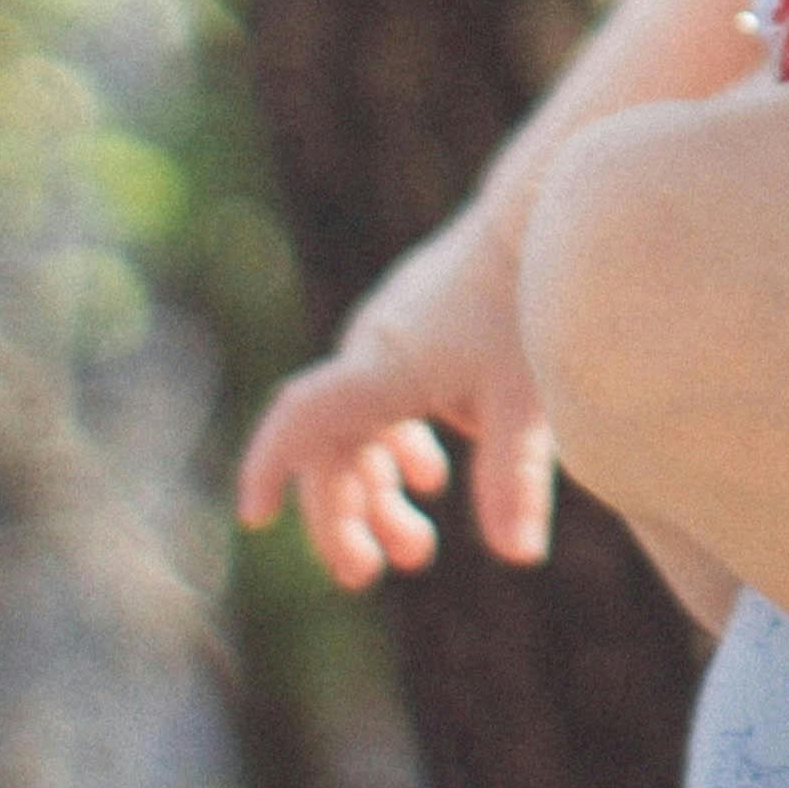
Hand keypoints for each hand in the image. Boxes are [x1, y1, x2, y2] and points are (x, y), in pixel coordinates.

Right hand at [233, 211, 550, 589]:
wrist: (534, 213)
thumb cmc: (526, 301)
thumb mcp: (528, 395)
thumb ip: (516, 476)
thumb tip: (519, 556)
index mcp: (383, 367)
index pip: (303, 418)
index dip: (272, 466)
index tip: (254, 515)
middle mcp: (371, 354)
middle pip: (329, 449)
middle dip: (340, 517)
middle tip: (366, 574)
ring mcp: (388, 343)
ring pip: (357, 432)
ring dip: (375, 493)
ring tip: (415, 550)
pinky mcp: (412, 336)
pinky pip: (381, 404)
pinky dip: (397, 450)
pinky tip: (429, 479)